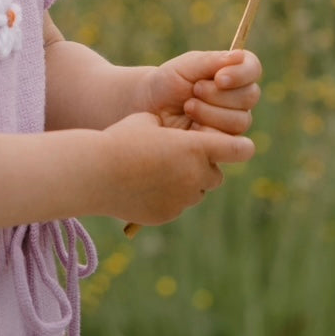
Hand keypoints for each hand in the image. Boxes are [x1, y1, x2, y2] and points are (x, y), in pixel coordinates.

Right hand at [100, 112, 254, 225]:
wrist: (94, 173)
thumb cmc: (119, 140)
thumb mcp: (147, 121)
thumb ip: (171, 128)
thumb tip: (178, 132)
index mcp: (194, 147)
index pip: (240, 149)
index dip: (239, 147)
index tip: (234, 146)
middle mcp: (194, 175)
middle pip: (215, 174)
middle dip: (203, 167)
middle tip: (179, 158)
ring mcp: (182, 199)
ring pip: (196, 191)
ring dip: (186, 183)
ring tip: (157, 172)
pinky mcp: (167, 214)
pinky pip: (176, 205)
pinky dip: (168, 198)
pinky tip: (144, 187)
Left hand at [142, 49, 260, 134]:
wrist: (150, 109)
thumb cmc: (167, 82)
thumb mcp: (185, 67)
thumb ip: (211, 61)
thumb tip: (240, 56)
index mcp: (232, 72)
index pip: (253, 68)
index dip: (241, 74)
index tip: (219, 78)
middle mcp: (238, 96)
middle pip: (249, 96)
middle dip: (218, 95)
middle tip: (194, 91)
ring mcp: (233, 119)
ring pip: (241, 120)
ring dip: (210, 113)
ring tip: (188, 107)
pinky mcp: (226, 141)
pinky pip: (230, 141)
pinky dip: (208, 132)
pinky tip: (192, 126)